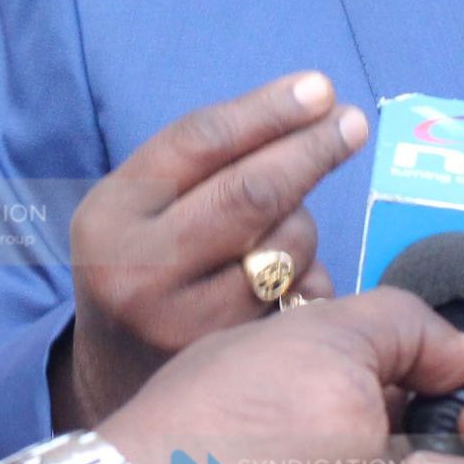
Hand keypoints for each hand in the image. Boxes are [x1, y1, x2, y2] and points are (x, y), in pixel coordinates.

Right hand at [54, 71, 367, 427]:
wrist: (116, 374)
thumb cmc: (147, 260)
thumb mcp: (142, 205)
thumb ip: (207, 159)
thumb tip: (314, 101)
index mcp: (111, 213)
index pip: (201, 141)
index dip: (269, 109)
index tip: (320, 88)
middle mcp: (138, 271)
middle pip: (251, 191)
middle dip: (312, 149)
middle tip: (352, 123)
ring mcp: (184, 325)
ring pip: (288, 245)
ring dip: (303, 224)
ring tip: (279, 231)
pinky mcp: (231, 363)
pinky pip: (306, 297)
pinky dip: (313, 276)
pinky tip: (286, 284)